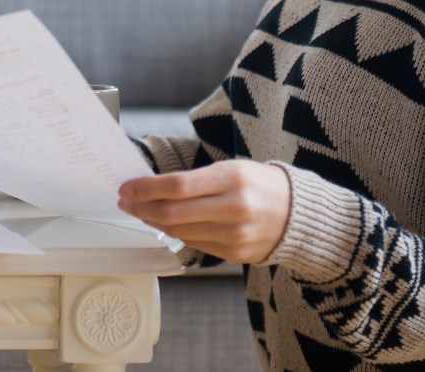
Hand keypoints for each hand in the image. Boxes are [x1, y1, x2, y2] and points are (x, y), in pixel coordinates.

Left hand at [117, 160, 290, 263]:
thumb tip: (152, 188)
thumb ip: (194, 180)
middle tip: (125, 201)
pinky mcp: (235, 255)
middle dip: (142, 207)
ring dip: (154, 222)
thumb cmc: (258, 184)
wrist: (298, 214)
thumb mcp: (230, 169)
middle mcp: (234, 208)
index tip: (127, 187)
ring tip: (141, 211)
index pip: (177, 185)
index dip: (146, 188)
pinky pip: (194, 244)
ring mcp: (235, 235)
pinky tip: (166, 224)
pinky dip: (175, 233)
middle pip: (173, 212)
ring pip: (179, 232)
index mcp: (232, 178)